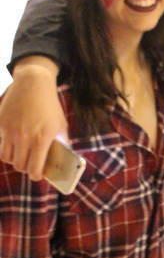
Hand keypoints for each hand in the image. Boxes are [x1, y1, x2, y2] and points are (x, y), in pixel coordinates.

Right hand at [0, 57, 65, 179]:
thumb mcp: (60, 125)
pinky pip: (0, 144)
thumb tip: (63, 161)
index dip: (36, 175)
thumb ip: (62, 143)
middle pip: (19, 166)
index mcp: (41, 139)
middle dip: (25, 168)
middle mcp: (24, 137)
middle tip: (29, 164)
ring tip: (19, 154)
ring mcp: (10, 130)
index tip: (37, 174)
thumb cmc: (50, 105)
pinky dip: (5, 147)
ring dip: (13, 159)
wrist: (33, 82)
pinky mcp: (1, 123)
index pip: (34, 169)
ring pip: (6, 158)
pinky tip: (12, 142)